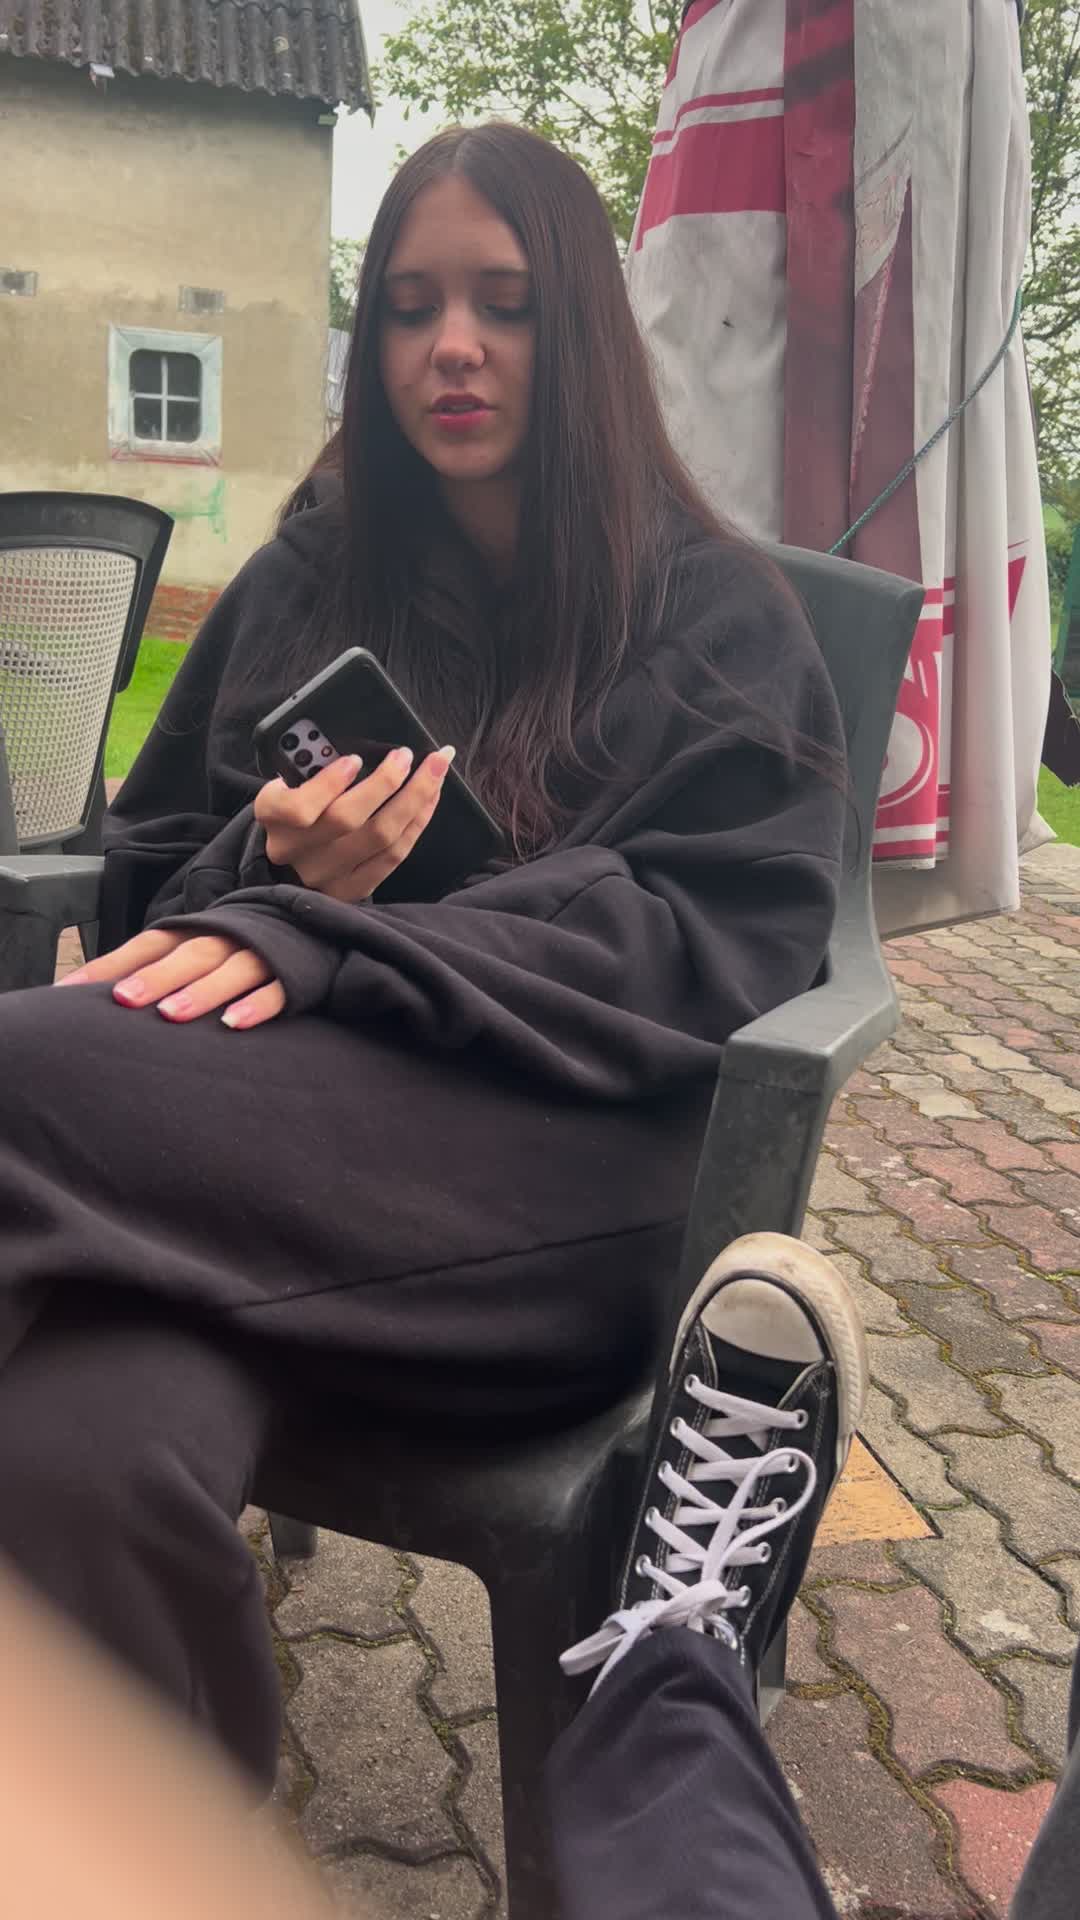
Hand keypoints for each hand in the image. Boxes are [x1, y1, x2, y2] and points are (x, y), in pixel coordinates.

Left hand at [56, 929, 283, 1029]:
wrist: (314, 931)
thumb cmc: (241, 949)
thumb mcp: (200, 949)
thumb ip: (157, 968)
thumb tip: (97, 994)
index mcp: (198, 932)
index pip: (150, 944)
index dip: (114, 964)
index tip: (74, 990)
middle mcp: (226, 939)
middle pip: (189, 954)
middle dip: (156, 976)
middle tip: (123, 999)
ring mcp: (262, 956)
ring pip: (231, 970)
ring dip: (202, 991)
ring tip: (171, 1015)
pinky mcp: (294, 975)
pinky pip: (277, 990)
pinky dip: (257, 1005)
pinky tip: (235, 1024)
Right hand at [254, 744, 454, 902]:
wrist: (289, 861)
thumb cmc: (295, 807)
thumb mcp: (289, 783)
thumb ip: (314, 767)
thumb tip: (363, 750)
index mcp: (273, 818)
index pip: (297, 808)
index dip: (329, 784)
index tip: (354, 760)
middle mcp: (296, 851)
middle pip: (347, 820)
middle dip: (385, 782)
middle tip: (406, 755)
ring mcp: (325, 875)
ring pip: (380, 837)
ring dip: (415, 798)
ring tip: (434, 769)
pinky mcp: (353, 890)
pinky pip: (395, 855)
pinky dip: (418, 821)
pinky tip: (430, 797)